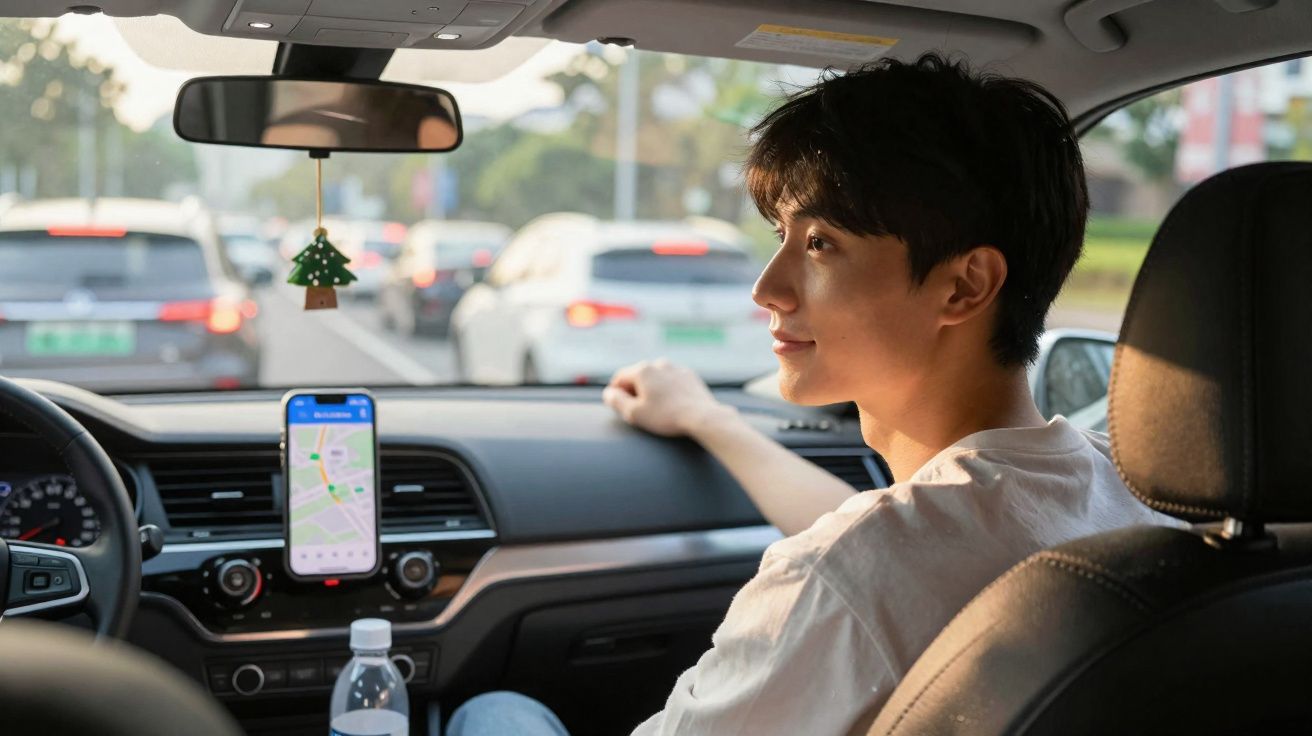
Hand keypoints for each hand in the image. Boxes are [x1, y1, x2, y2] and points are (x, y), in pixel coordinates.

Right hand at [602, 359, 727, 436]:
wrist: (701, 416)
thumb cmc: (666, 416)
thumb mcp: (634, 413)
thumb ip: (617, 402)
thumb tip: (608, 393)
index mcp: (642, 370)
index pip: (620, 377)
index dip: (615, 391)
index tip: (617, 404)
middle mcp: (659, 364)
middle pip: (638, 375)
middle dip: (634, 390)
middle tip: (635, 408)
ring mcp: (676, 368)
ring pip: (656, 377)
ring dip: (651, 388)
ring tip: (654, 406)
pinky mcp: (689, 376)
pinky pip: (672, 380)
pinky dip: (667, 389)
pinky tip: (670, 403)